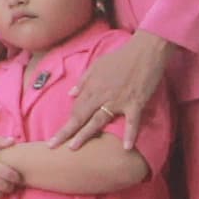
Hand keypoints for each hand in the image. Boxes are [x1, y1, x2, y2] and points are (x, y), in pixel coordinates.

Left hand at [53, 29, 171, 146]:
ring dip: (85, 134)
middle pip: (81, 116)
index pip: (75, 109)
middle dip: (66, 132)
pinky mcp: (136, 102)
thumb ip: (84, 80)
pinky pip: (132, 121)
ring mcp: (118, 100)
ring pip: (98, 120)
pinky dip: (129, 134)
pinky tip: (125, 147)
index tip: (55, 136)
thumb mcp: (97, 65)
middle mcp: (102, 96)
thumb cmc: (121, 57)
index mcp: (92, 87)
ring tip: (74, 147)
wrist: (145, 50)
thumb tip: (71, 94)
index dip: (66, 123)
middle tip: (52, 145)